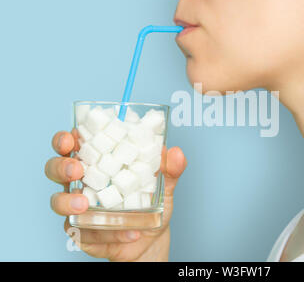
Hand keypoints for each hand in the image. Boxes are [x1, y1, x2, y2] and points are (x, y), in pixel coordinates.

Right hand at [45, 130, 186, 260]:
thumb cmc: (150, 203)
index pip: (73, 144)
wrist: (151, 239)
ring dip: (68, 202)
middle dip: (61, 165)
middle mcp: (82, 182)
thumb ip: (170, 169)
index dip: (65, 138)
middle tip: (76, 169)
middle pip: (55, 168)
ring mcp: (77, 208)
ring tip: (86, 205)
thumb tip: (175, 152)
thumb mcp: (164, 184)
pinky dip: (109, 231)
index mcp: (97, 162)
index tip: (71, 137)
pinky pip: (85, 232)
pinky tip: (129, 232)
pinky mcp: (81, 233)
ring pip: (58, 202)